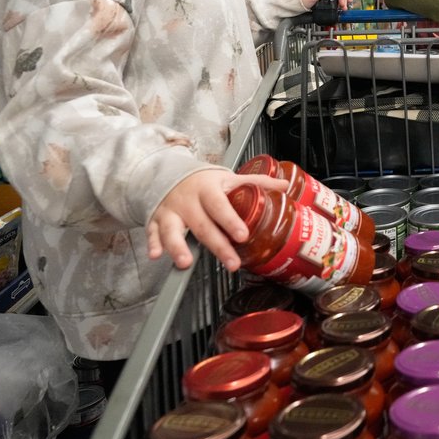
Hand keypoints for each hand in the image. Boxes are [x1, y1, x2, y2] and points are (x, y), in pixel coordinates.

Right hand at [147, 169, 288, 270]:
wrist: (172, 174)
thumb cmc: (205, 181)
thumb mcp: (229, 178)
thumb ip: (256, 183)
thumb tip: (286, 186)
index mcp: (208, 189)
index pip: (220, 206)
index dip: (231, 220)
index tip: (242, 235)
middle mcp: (188, 201)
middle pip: (203, 226)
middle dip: (217, 246)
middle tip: (232, 264)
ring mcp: (170, 211)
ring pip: (172, 230)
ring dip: (177, 246)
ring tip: (185, 262)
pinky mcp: (156, 219)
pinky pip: (152, 232)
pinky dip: (152, 243)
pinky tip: (156, 256)